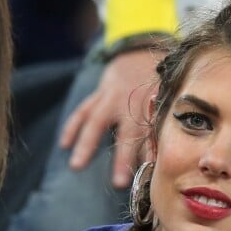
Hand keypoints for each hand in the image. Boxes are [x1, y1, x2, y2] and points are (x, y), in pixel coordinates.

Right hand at [60, 49, 162, 187]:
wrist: (140, 48)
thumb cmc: (158, 79)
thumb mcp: (166, 95)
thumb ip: (163, 121)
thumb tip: (166, 154)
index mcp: (152, 105)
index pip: (153, 133)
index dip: (152, 153)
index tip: (151, 173)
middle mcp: (132, 102)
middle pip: (127, 133)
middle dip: (122, 158)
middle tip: (118, 182)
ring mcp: (112, 97)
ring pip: (97, 122)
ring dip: (86, 144)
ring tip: (77, 166)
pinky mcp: (99, 93)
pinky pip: (83, 110)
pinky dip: (72, 126)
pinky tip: (64, 144)